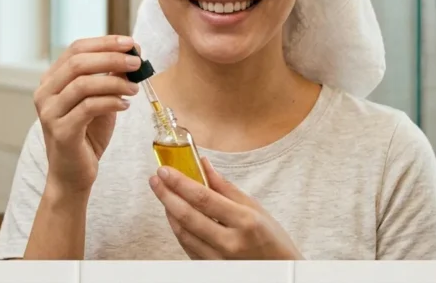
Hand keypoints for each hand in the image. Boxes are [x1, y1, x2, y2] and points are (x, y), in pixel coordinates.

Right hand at [34, 35, 142, 196]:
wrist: (73, 175)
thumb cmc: (87, 136)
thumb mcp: (100, 101)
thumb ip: (109, 79)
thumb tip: (130, 56)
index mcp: (52, 80)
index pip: (76, 49)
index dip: (105, 43)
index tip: (131, 43)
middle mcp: (45, 92)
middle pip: (78, 62)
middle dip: (111, 58)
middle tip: (137, 63)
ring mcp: (49, 112)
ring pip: (83, 84)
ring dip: (114, 82)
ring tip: (135, 88)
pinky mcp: (60, 131)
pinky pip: (88, 107)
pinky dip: (110, 102)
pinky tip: (125, 105)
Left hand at [149, 156, 303, 259]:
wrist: (280, 271)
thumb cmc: (272, 239)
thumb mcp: (255, 208)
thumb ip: (225, 187)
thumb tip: (203, 165)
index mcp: (245, 222)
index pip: (204, 198)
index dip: (180, 183)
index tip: (165, 170)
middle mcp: (230, 242)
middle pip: (188, 216)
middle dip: (166, 195)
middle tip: (156, 179)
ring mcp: (219, 259)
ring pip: (183, 233)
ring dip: (169, 211)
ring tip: (163, 194)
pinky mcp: (211, 268)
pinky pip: (188, 247)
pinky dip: (178, 228)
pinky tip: (174, 215)